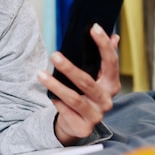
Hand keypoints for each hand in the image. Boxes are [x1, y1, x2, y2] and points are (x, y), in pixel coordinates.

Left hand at [37, 23, 120, 144]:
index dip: (104, 45)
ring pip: (73, 98)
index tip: (94, 28)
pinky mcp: (83, 127)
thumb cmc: (85, 95)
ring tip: (40, 74)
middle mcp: (106, 100)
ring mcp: (96, 115)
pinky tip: (49, 96)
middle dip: (69, 68)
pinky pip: (65, 111)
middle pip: (87, 82)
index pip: (111, 62)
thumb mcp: (95, 77)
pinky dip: (56, 102)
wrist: (77, 124)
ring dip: (55, 85)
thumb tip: (114, 36)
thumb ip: (103, 58)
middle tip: (54, 55)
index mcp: (111, 84)